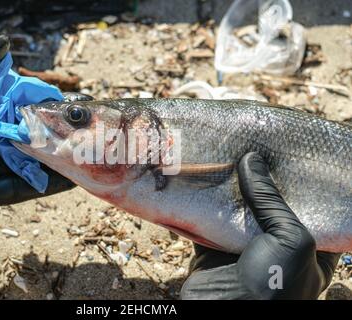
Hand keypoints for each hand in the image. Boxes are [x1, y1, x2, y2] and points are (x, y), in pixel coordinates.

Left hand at [0, 38, 73, 221]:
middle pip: (27, 136)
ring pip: (29, 164)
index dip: (42, 105)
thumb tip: (5, 45)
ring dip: (58, 160)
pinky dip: (46, 185)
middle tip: (87, 131)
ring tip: (88, 155)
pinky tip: (72, 178)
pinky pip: (21, 189)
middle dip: (56, 134)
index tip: (68, 104)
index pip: (17, 106)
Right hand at [181, 152, 339, 299]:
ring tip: (229, 153)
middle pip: (270, 205)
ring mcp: (244, 245)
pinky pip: (211, 217)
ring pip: (239, 208)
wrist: (221, 314)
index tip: (295, 155)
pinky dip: (206, 199)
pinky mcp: (214, 245)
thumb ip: (272, 200)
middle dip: (261, 179)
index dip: (303, 183)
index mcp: (310, 249)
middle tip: (255, 146)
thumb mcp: (290, 240)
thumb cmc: (272, 286)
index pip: (312, 208)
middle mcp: (277, 245)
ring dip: (230, 187)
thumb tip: (252, 159)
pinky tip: (204, 176)